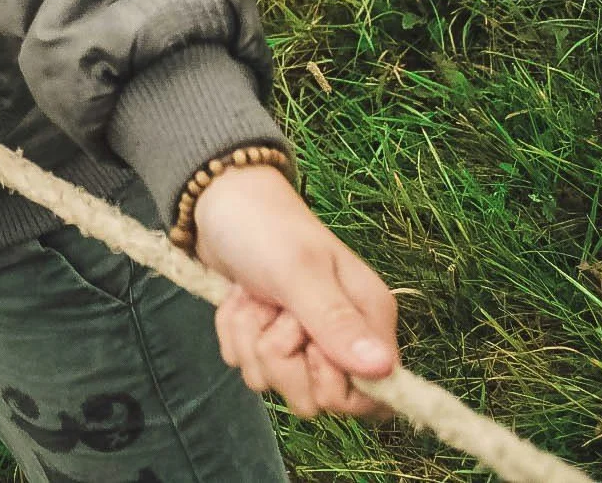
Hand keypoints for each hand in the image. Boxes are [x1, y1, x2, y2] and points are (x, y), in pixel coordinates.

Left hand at [194, 165, 397, 418]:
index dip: (334, 384)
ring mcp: (304, 341)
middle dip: (280, 356)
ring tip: (254, 296)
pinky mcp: (269, 340)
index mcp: (370, 319)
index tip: (309, 345)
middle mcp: (344, 337)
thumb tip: (383, 370)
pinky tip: (239, 300)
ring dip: (251, 339)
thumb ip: (335, 321)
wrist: (218, 203)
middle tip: (274, 308)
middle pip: (315, 398)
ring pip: (275, 382)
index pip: (373, 397)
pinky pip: (248, 367)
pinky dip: (234, 334)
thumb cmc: (266, 228)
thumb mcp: (299, 272)